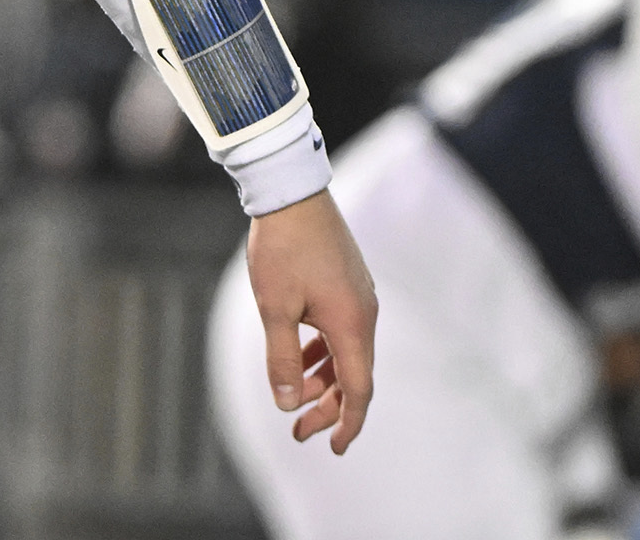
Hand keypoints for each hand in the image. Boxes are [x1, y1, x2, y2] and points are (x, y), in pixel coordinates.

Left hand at [245, 189, 376, 452]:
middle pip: (353, 376)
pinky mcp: (348, 283)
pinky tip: (300, 356)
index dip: (347, 423)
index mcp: (353, 325)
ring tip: (294, 396)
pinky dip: (323, 351)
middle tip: (298, 430)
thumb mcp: (274, 307)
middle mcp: (364, 314)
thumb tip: (287, 403)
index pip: (358, 390)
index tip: (334, 449)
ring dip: (323, 379)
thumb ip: (282, 358)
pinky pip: (341, 330)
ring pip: (346, 353)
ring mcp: (359, 297)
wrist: (292, 192)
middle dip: (328, 407)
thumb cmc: (282, 248)